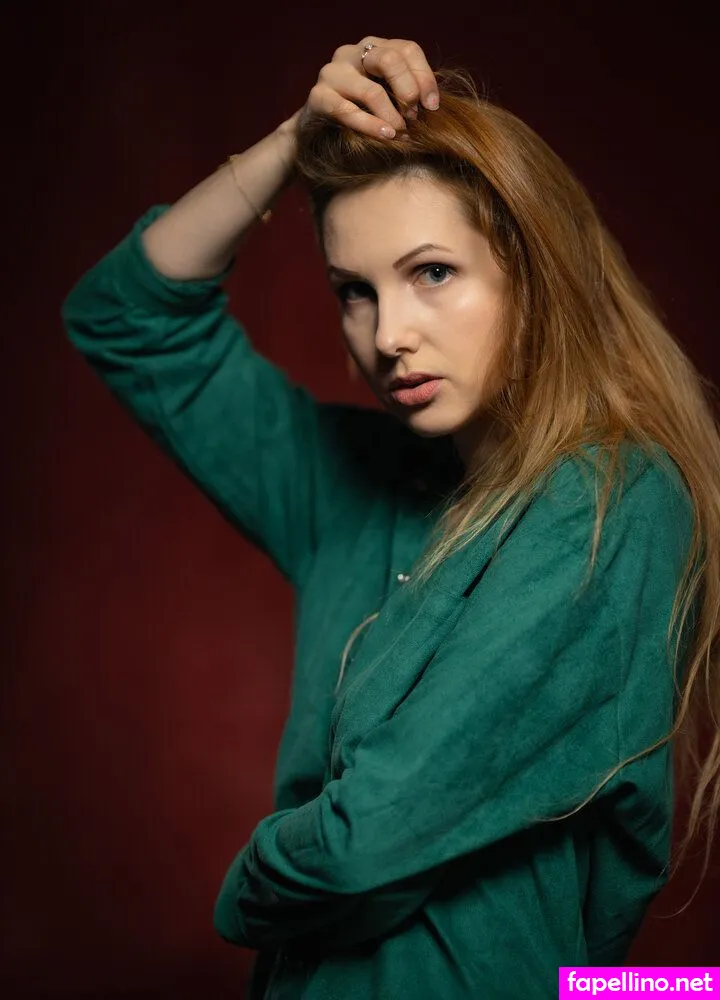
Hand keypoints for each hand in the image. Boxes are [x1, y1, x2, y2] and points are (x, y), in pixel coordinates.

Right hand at [298, 36, 438, 139]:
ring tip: (401, 134)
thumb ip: (406, 93)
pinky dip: (371, 126)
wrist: (317, 131)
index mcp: (373, 47)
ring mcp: (332, 73)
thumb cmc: (360, 114)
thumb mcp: (387, 97)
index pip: (407, 50)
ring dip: (392, 117)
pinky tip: (386, 136)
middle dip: (408, 92)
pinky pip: (348, 112)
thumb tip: (434, 105)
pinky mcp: (318, 97)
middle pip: (389, 60)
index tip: (433, 107)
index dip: (425, 77)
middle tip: (414, 118)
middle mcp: (351, 53)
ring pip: (372, 91)